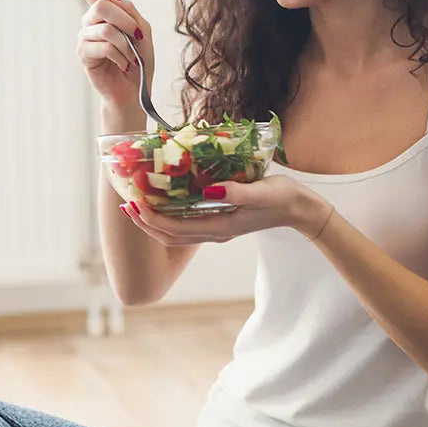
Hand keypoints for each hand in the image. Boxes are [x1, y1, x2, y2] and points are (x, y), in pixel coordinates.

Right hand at [73, 0, 153, 110]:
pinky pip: (104, 46)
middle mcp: (90, 22)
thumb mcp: (143, 32)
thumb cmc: (139, 61)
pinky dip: (120, 56)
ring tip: (131, 58)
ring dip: (126, 44)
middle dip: (125, 20)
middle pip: (101, 5)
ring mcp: (84, 37)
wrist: (135, 91)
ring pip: (106, 29)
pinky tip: (123, 65)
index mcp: (103, 13)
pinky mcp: (83, 54)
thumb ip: (130, 12)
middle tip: (137, 37)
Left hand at [119, 175, 333, 244]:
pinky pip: (186, 223)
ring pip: (175, 233)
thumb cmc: (283, 197)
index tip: (134, 203)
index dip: (151, 219)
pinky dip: (168, 215)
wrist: (302, 209)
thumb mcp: (262, 192)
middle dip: (144, 223)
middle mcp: (213, 231)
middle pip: (168, 236)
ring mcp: (216, 228)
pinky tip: (162, 201)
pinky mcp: (220, 220)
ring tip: (135, 205)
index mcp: (219, 227)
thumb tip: (210, 190)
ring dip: (153, 221)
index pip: (174, 230)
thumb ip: (237, 192)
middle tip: (126, 204)